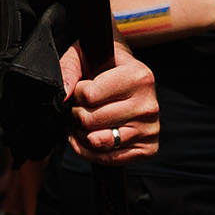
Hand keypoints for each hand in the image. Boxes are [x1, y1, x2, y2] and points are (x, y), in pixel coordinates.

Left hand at [60, 38, 159, 163]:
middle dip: (76, 115)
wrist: (129, 76)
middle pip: (91, 120)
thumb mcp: (84, 56)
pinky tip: (89, 138)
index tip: (80, 89)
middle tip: (79, 108)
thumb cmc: (104, 65)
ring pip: (98, 141)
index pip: (89, 95)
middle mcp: (149, 105)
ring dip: (81, 134)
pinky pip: (109, 159)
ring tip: (82, 123)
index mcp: (139, 77)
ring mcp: (150, 129)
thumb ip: (69, 69)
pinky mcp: (148, 148)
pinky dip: (91, 152)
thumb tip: (63, 94)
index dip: (76, 94)